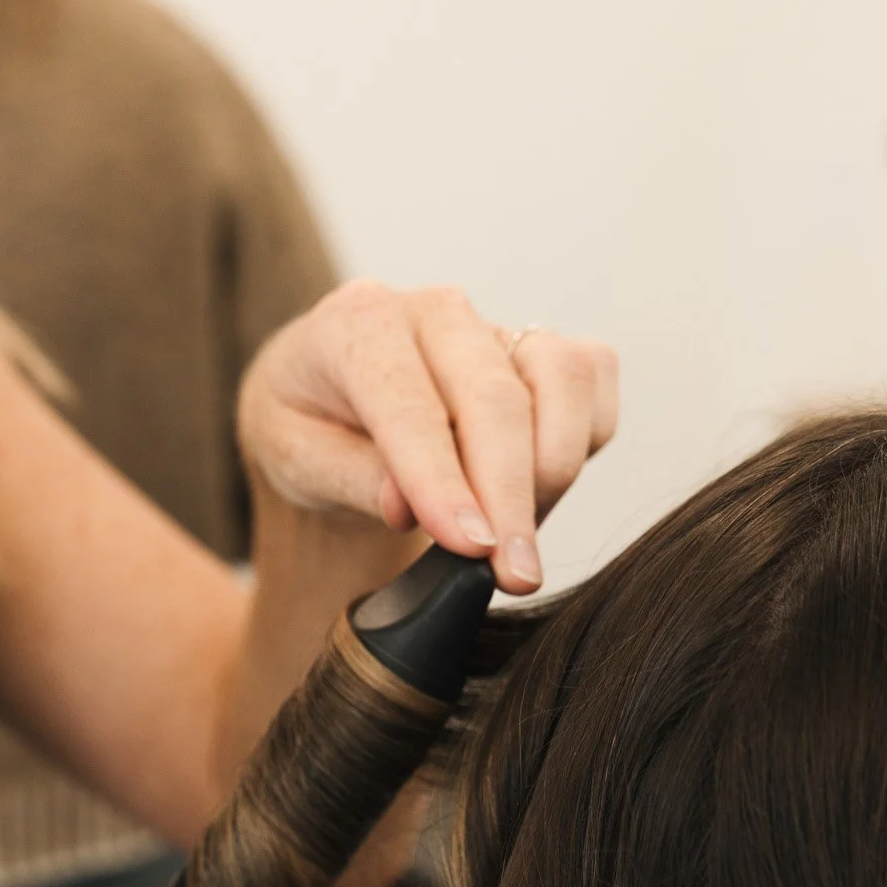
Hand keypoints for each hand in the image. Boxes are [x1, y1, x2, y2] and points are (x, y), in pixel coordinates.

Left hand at [238, 281, 618, 591]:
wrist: (328, 395)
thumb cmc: (309, 428)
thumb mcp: (294, 459)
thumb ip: (350, 479)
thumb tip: (405, 507)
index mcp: (357, 326)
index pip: (411, 409)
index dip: (444, 483)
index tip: (472, 548)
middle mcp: (434, 311)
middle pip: (496, 400)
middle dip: (511, 497)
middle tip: (515, 576)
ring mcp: (495, 324)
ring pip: (561, 381)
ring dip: (553, 473)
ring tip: (515, 542)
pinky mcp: (543, 345)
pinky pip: (592, 383)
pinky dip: (583, 442)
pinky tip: (536, 495)